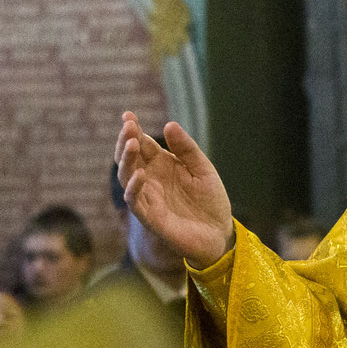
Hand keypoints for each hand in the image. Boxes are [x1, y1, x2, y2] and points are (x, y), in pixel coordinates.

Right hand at [115, 113, 234, 268]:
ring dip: (127, 160)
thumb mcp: (202, 168)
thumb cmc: (210, 200)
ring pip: (126, 176)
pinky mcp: (150, 217)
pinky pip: (135, 201)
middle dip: (126, 141)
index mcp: (162, 164)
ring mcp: (148, 197)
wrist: (219, 233)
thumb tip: (169, 124)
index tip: (128, 114)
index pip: (142, 144)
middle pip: (129, 157)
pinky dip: (134, 187)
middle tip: (127, 126)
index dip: (133, 130)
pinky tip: (140, 174)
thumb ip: (186, 149)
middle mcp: (151, 179)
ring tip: (132, 144)